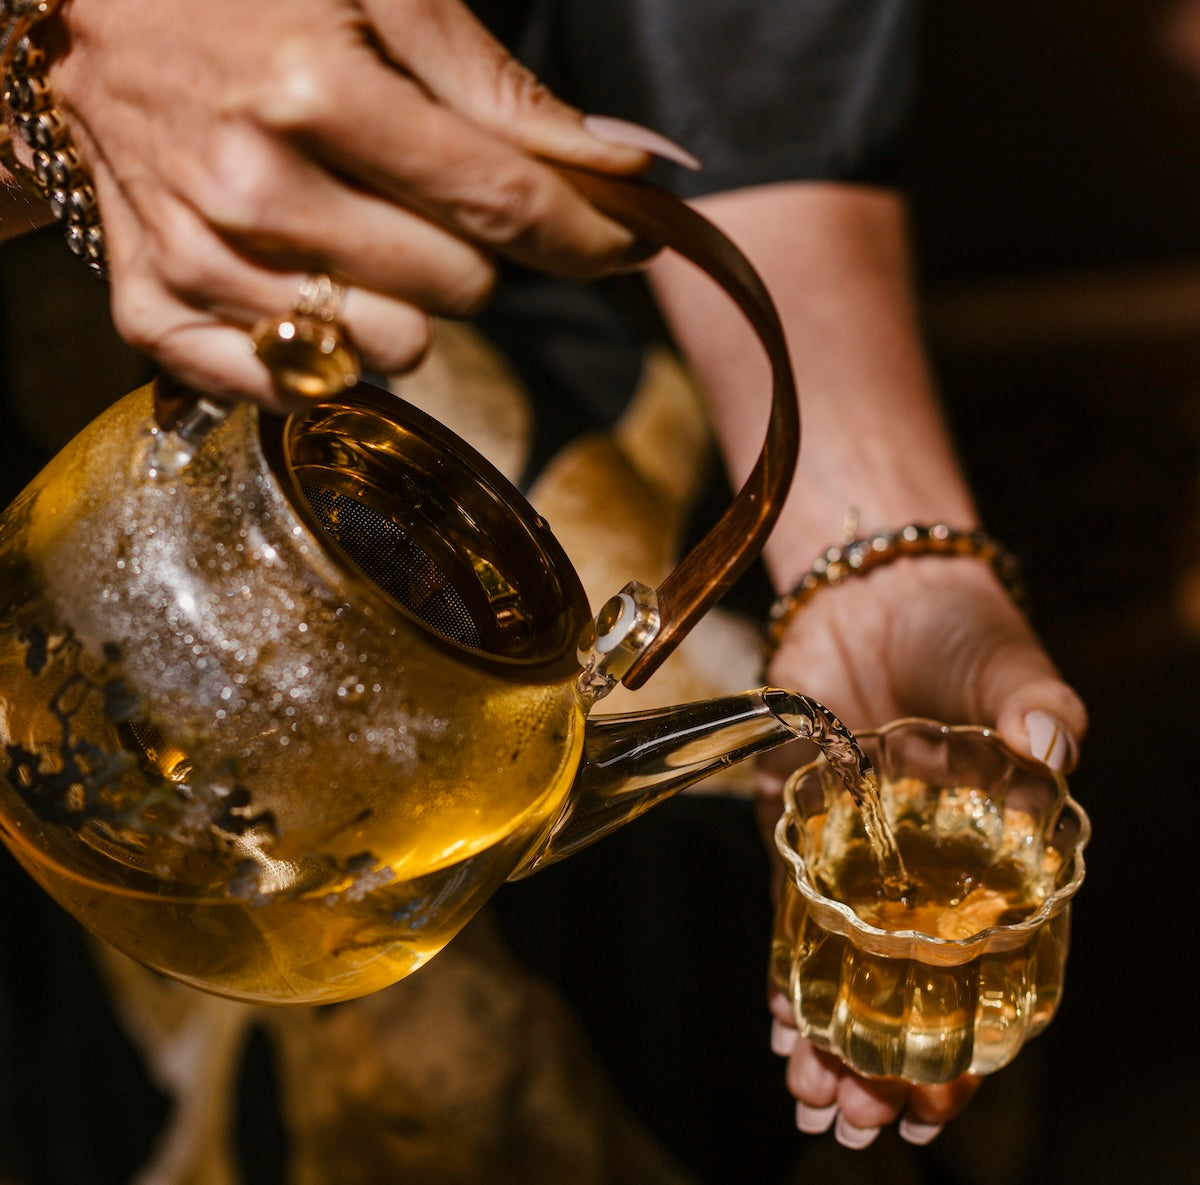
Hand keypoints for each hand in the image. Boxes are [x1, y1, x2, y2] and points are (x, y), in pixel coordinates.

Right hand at [45, 0, 655, 407]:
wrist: (81, 23)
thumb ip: (502, 90)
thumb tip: (625, 166)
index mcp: (315, 92)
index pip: (502, 207)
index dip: (587, 236)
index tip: (627, 243)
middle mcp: (253, 190)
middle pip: (459, 292)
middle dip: (472, 249)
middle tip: (424, 195)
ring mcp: (200, 262)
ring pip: (391, 351)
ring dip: (405, 303)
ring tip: (359, 233)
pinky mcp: (157, 313)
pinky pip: (294, 389)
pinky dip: (325, 352)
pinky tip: (311, 287)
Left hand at [758, 554, 1086, 1146]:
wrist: (877, 594)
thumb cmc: (960, 632)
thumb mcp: (1010, 666)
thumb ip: (1037, 703)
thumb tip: (1054, 739)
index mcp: (991, 856)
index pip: (985, 971)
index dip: (966, 1046)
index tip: (936, 1109)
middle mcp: (922, 871)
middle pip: (902, 986)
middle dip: (876, 1060)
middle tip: (850, 1119)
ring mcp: (855, 854)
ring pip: (839, 962)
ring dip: (822, 1031)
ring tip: (809, 1092)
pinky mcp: (797, 823)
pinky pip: (784, 905)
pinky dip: (780, 964)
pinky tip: (777, 1019)